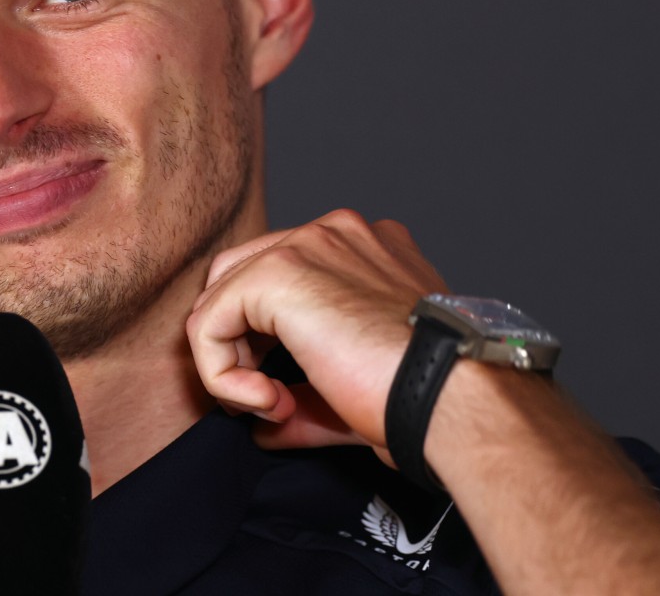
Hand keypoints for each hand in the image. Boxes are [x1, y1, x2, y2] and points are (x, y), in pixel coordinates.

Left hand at [185, 209, 445, 459]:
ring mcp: (308, 245)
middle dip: (240, 344)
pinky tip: (268, 402)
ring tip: (273, 405)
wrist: (451, 400)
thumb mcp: (354, 391)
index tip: (292, 397)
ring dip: (230, 362)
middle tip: (271, 399)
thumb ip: (305, 396)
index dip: (265, 341)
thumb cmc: (424, 397)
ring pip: (220, 297)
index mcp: (363, 250)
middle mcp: (335, 234)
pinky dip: (221, 373)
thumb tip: (264, 424)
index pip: (279, 279)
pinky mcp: (278, 274)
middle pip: (240, 277)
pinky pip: (208, 321)